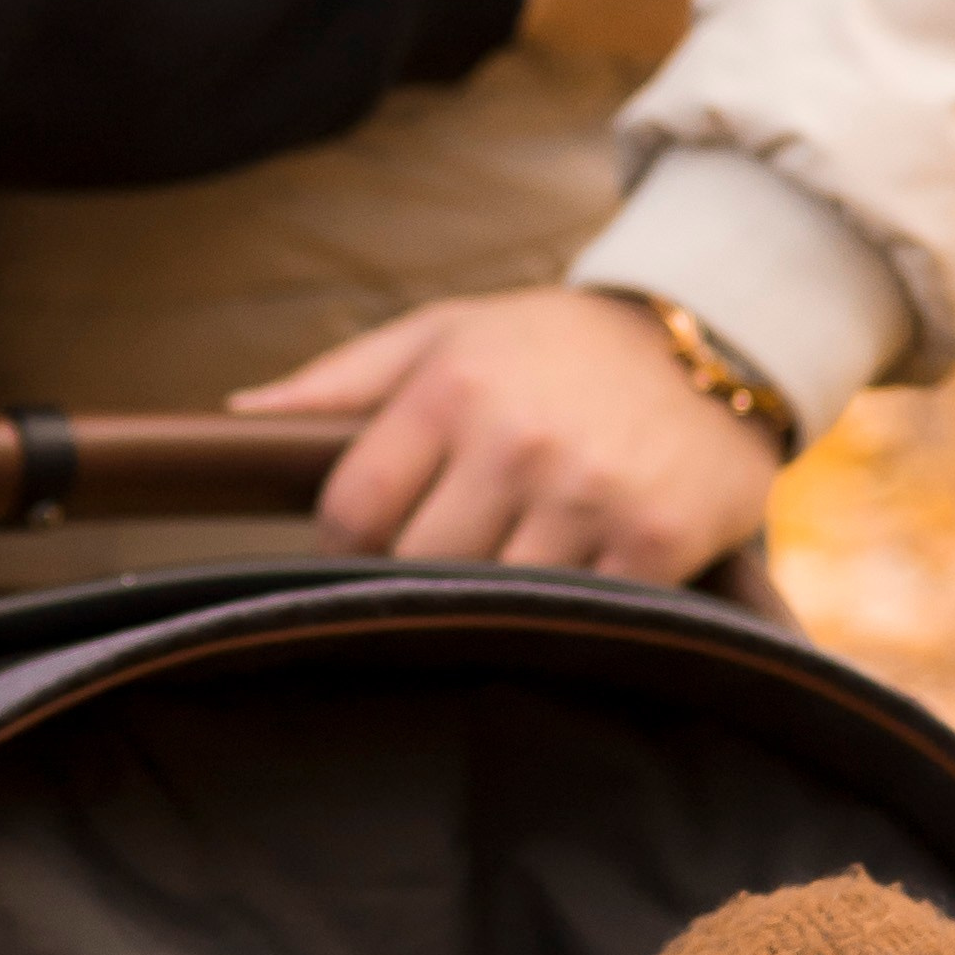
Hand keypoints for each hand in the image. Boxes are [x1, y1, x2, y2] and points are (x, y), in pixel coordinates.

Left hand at [228, 285, 784, 581]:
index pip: (354, 510)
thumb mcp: (449, 332)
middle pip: (418, 568)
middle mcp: (517, 440)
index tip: (366, 553)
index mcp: (451, 387)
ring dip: (493, 606)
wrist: (714, 349)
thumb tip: (240, 420)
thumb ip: (344, 380)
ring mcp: (587, 498)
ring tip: (506, 583)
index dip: (346, 548)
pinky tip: (570, 597)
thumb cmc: (561, 349)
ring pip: (496, 601)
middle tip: (442, 571)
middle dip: (418, 579)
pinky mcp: (654, 545)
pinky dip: (569, 621)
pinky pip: (582, 618)